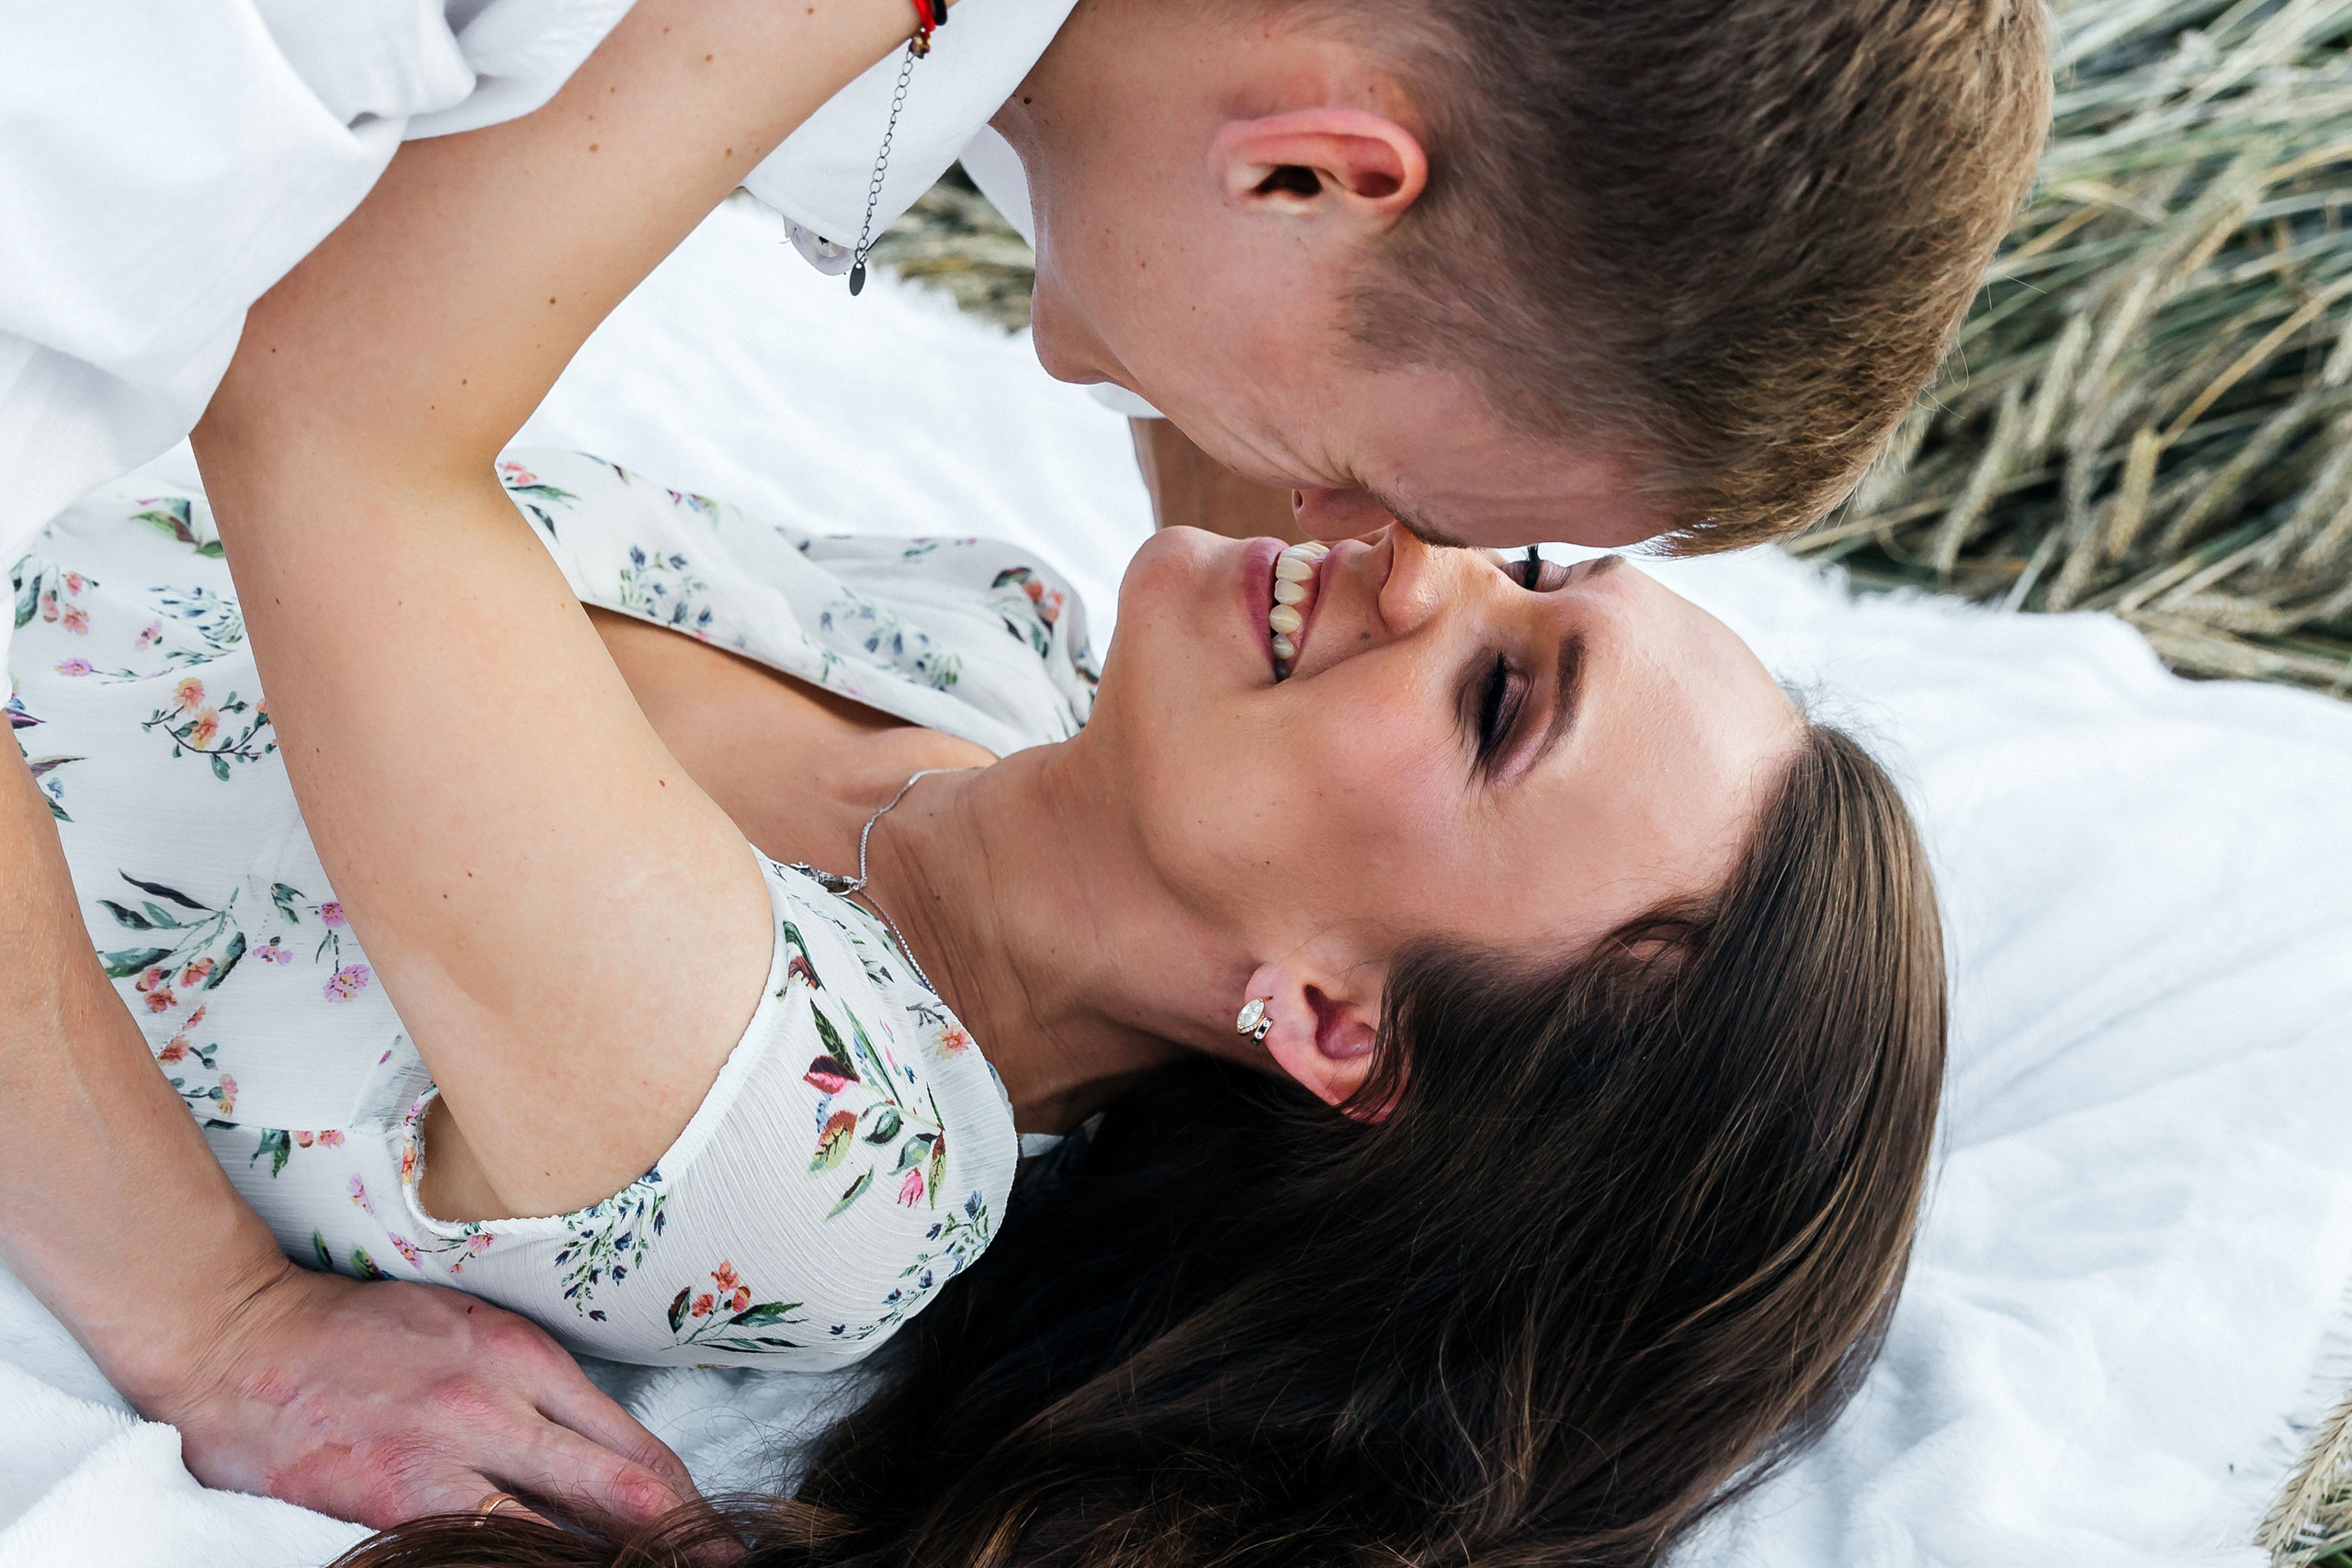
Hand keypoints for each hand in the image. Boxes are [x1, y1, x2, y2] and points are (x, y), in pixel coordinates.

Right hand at [142, 1258, 697, 1529]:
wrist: (240, 1341)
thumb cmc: (359, 1336)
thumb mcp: (468, 1331)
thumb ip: (536, 1392)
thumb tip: (602, 1455)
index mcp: (525, 1357)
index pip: (636, 1443)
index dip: (686, 1500)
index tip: (715, 1535)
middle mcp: (501, 1403)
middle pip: (624, 1488)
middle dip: (680, 1540)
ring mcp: (447, 1455)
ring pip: (561, 1531)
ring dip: (609, 1559)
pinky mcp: (392, 1501)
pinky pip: (483, 1550)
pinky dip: (523, 1565)